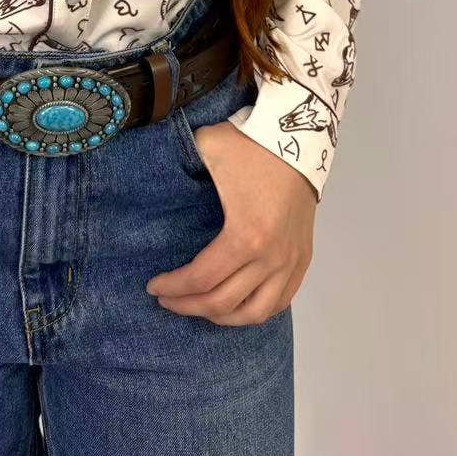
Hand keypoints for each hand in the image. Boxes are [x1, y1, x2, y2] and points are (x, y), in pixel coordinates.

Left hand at [146, 119, 316, 325]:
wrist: (299, 138)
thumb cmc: (251, 145)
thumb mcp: (206, 148)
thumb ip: (180, 165)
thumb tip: (158, 176)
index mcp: (244, 236)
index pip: (201, 279)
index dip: (173, 288)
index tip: (153, 286)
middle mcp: (270, 258)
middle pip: (223, 303)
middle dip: (188, 306)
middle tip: (167, 300)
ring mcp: (290, 262)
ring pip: (256, 313)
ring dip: (223, 317)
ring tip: (200, 307)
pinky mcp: (303, 259)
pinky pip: (282, 302)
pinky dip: (256, 310)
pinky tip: (236, 305)